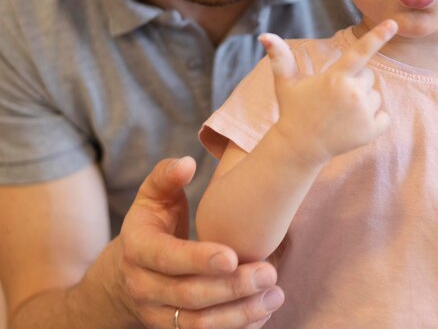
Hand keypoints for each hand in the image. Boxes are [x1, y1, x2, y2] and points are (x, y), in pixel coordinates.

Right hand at [115, 157, 283, 327]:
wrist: (124, 276)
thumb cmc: (151, 224)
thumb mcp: (152, 196)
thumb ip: (167, 176)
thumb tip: (187, 163)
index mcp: (138, 249)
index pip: (168, 258)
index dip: (199, 259)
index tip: (233, 255)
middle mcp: (144, 287)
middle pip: (189, 295)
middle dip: (231, 287)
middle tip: (268, 273)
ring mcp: (158, 315)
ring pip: (198, 324)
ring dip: (239, 314)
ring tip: (274, 295)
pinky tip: (263, 313)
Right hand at [259, 19, 397, 167]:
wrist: (300, 147)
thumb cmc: (293, 110)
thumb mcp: (285, 82)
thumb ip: (279, 57)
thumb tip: (263, 35)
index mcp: (335, 78)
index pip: (360, 51)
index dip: (378, 36)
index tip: (393, 23)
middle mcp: (352, 94)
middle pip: (368, 75)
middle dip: (355, 81)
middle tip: (334, 96)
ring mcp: (363, 113)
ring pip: (375, 95)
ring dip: (363, 100)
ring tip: (341, 111)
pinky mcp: (371, 131)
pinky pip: (384, 115)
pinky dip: (374, 118)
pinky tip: (352, 123)